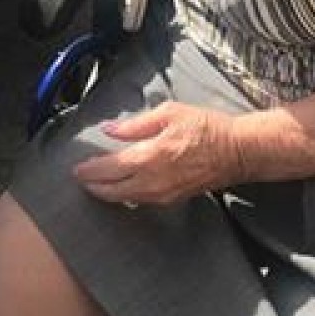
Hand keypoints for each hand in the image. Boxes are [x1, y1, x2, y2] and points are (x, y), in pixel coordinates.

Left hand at [74, 102, 247, 206]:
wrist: (238, 151)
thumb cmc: (206, 128)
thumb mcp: (168, 114)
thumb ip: (135, 124)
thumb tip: (110, 129)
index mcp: (150, 157)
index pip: (110, 169)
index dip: (90, 171)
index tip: (76, 169)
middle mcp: (154, 181)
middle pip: (113, 191)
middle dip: (93, 186)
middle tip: (80, 180)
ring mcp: (164, 194)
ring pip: (126, 199)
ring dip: (108, 193)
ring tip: (95, 185)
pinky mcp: (173, 199)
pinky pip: (142, 201)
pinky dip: (126, 197)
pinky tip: (121, 190)